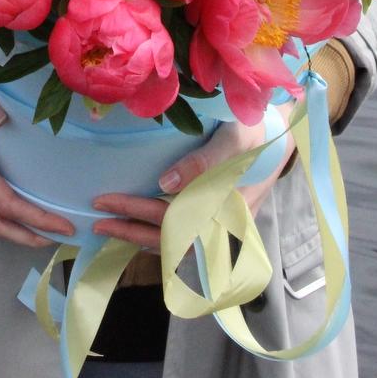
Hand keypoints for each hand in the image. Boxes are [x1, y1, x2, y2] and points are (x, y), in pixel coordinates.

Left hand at [91, 101, 295, 251]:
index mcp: (227, 209)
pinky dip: (157, 240)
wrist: (280, 137)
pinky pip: (182, 241)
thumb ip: (204, 161)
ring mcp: (221, 230)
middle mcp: (223, 227)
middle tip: (96, 222)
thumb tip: (165, 183)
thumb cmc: (256, 132)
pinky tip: (136, 233)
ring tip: (108, 230)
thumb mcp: (234, 138)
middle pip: (170, 240)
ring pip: (175, 245)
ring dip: (140, 239)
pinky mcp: (218, 225)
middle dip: (130, 231)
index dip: (136, 213)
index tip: (106, 202)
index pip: (173, 219)